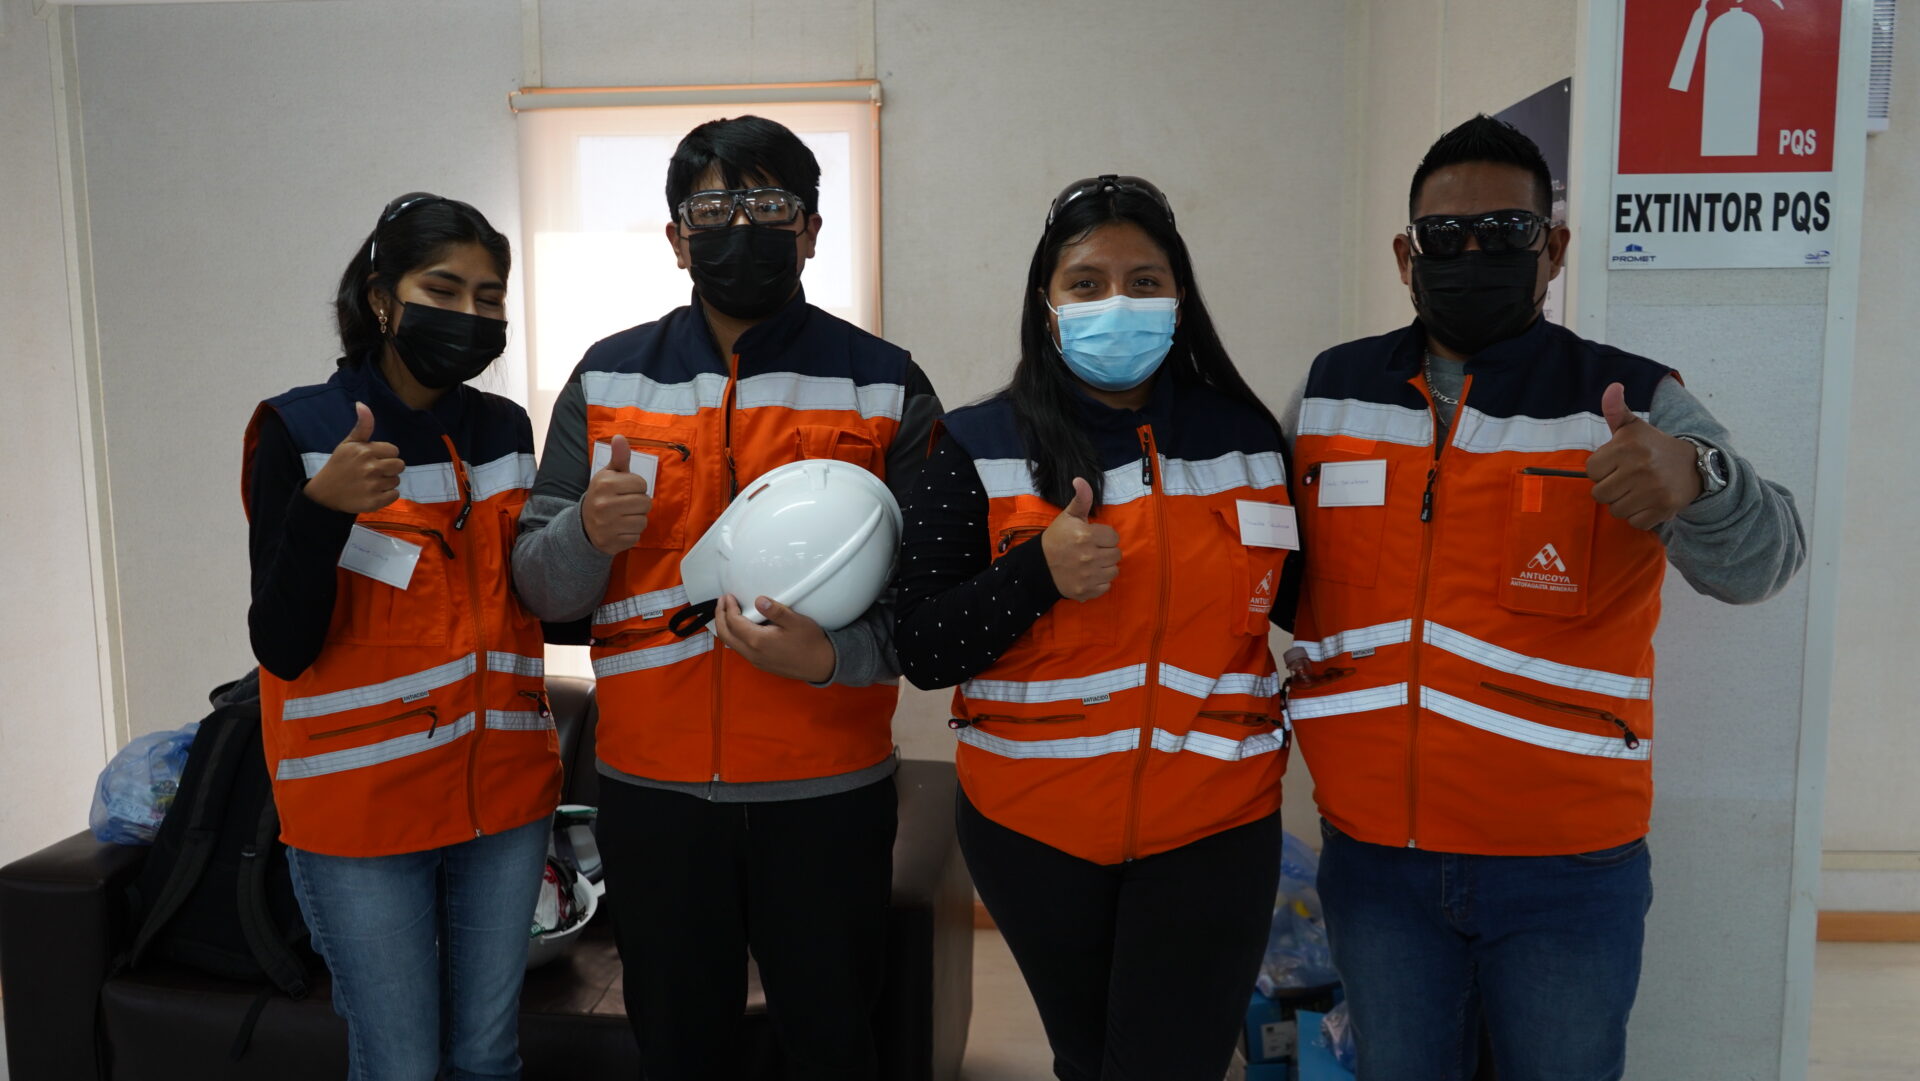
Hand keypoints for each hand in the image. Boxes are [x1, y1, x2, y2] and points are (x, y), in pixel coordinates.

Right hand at [304, 402, 404, 513]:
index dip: (385, 455)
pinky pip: (395, 495)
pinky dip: (387, 496)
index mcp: (365, 451)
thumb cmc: (339, 465)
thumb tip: (362, 404)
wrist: (324, 493)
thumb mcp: (348, 443)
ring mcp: (373, 485)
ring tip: (371, 483)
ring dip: (387, 482)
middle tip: (374, 472)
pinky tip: (373, 493)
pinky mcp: (375, 502)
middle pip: (399, 465)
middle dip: (389, 468)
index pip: (394, 450)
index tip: (373, 459)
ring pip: (397, 481)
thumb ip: (362, 426)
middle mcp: (370, 467)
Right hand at [582, 435, 653, 554]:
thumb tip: (620, 437)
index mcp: (605, 483)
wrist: (583, 525)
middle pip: (645, 503)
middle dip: (640, 503)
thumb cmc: (603, 495)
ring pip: (643, 521)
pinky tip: (620, 528)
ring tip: (624, 516)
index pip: (641, 484)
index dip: (637, 487)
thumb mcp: (608, 475)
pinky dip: (631, 533)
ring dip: (637, 519)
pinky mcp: (612, 542)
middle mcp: (605, 504)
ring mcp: (607, 525)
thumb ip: (619, 457)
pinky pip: (636, 536)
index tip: (626, 490)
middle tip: (627, 504)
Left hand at [711, 595, 835, 682]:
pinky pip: (739, 649)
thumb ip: (776, 610)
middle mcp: (752, 653)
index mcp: (758, 641)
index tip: (729, 596)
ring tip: (727, 612)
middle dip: (719, 616)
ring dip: (725, 627)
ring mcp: (755, 660)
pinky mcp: (760, 664)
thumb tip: (759, 600)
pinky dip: (734, 636)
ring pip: (731, 644)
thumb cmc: (811, 642)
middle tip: (722, 602)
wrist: (821, 665)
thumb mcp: (796, 621)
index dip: (728, 608)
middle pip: (725, 634)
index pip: (734, 622)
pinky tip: (741, 627)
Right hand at [1041, 477, 1120, 600]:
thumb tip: (1080, 479)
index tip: (1093, 537)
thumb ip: (1081, 499)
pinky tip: (1089, 575)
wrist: (1039, 566)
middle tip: (1093, 550)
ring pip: (1114, 571)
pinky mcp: (1086, 591)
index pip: (1114, 537)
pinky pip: (1106, 586)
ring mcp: (1088, 576)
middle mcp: (1089, 557)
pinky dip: (1100, 582)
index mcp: (1086, 536)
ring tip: (1093, 563)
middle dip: (1106, 551)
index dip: (1105, 536)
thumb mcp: (1068, 516)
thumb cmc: (1057, 538)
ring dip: (1105, 567)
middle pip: (1116, 554)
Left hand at [1586, 382, 1701, 529]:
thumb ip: (1615, 409)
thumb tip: (1613, 387)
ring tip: (1638, 490)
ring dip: (1623, 504)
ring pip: (1615, 510)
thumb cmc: (1653, 446)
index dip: (1601, 470)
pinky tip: (1648, 502)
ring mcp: (1653, 489)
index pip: (1591, 471)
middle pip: (1600, 494)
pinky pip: (1634, 522)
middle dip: (1610, 488)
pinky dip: (1639, 516)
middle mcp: (1640, 467)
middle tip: (1627, 480)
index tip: (1616, 465)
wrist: (1695, 466)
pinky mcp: (1664, 507)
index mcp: (1628, 446)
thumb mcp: (1634, 427)